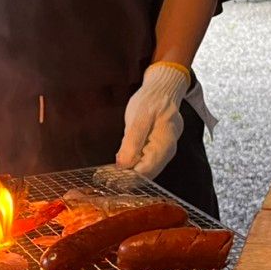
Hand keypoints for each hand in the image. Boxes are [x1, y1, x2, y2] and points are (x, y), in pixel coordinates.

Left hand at [115, 62, 189, 178]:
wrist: (161, 89)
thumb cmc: (151, 100)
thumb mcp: (140, 116)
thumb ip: (132, 140)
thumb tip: (123, 164)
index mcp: (165, 143)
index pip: (147, 170)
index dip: (129, 178)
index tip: (111, 180)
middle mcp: (166, 152)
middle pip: (146, 174)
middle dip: (126, 179)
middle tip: (105, 179)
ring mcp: (161, 151)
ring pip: (144, 170)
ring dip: (126, 174)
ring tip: (106, 176)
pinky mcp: (154, 149)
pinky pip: (142, 163)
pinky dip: (129, 166)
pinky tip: (116, 167)